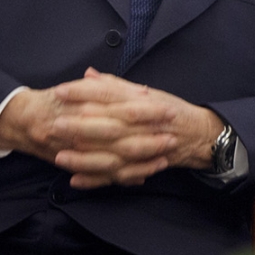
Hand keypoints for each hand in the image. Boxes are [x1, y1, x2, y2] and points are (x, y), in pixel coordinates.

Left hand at [47, 69, 224, 188]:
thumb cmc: (170, 111)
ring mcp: (143, 149)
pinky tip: (75, 180)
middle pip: (109, 126)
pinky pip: (118, 176)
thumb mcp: (147, 93)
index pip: (110, 95)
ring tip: (60, 157)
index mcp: (142, 102)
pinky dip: (97, 180)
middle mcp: (142, 125)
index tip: (60, 91)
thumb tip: (88, 74)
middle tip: (55, 124)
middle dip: (80, 126)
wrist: (199, 135)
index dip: (84, 93)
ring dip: (86, 158)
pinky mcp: (141, 167)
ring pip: (112, 155)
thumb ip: (115, 86)